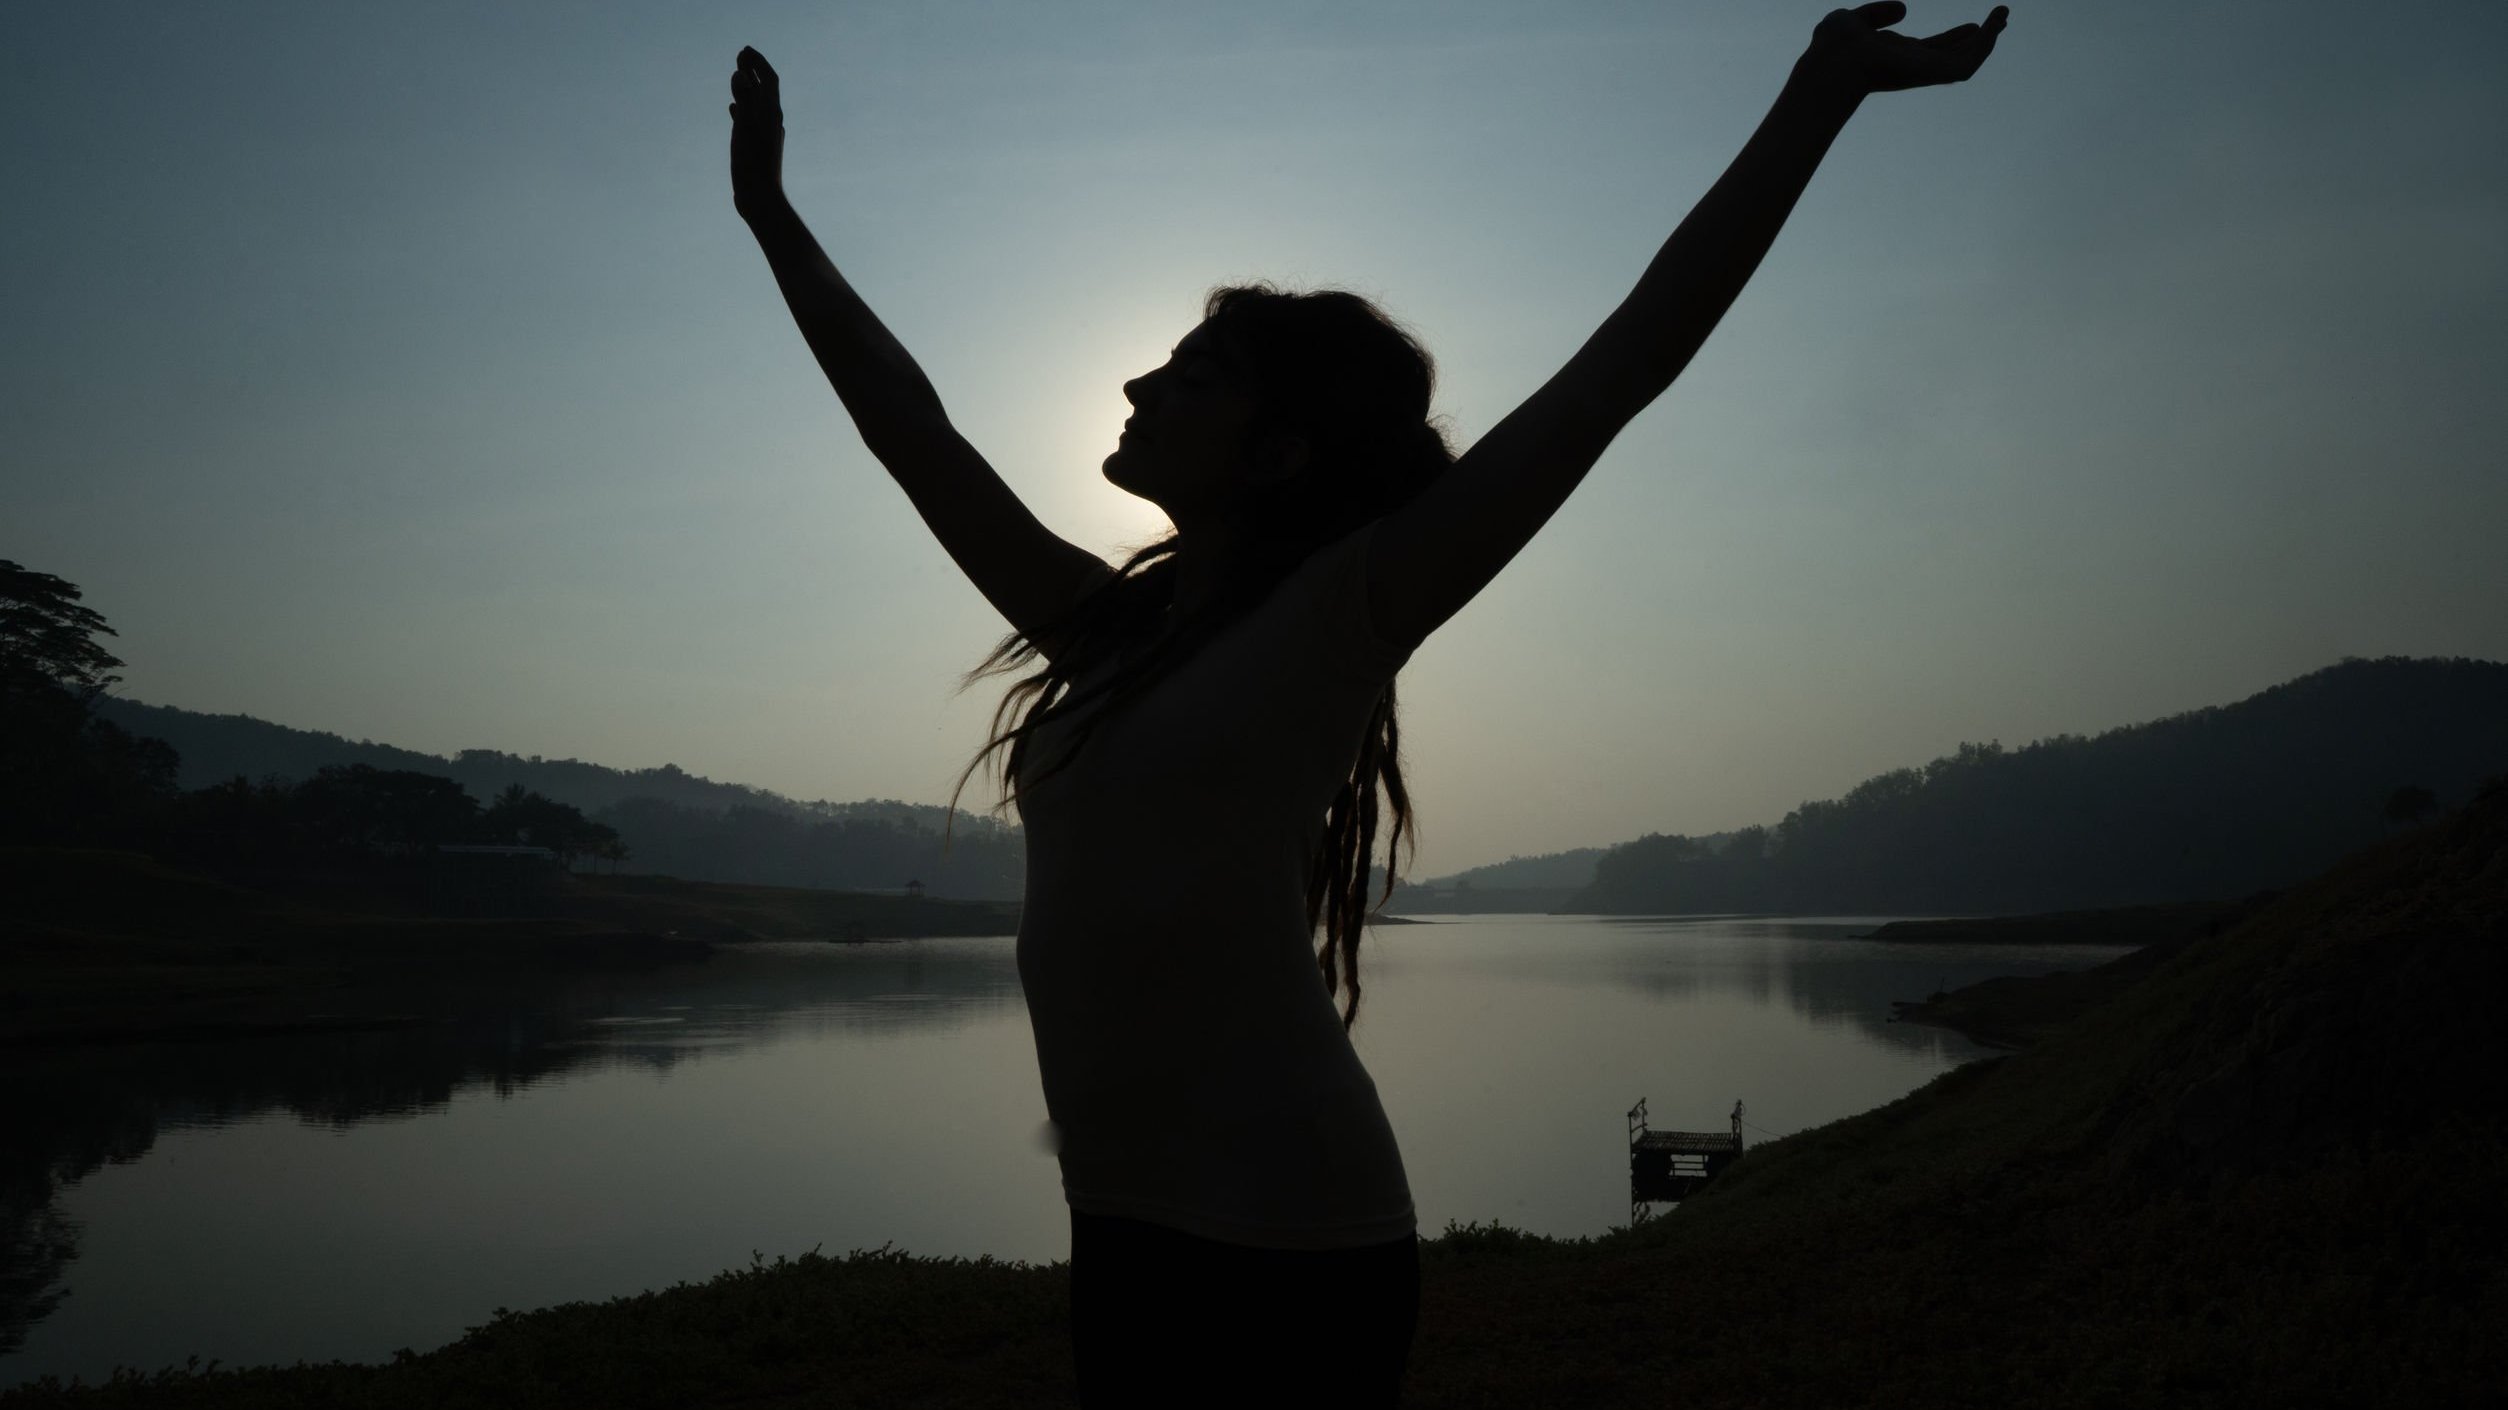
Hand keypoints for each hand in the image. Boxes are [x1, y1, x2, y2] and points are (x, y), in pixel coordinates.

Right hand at [728, 46, 784, 217]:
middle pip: (765, 89)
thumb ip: (745, 99)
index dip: (759, 63)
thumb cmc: (752, 164)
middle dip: (754, 70)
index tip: (745, 50)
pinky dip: (742, 108)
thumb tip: (742, 73)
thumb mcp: (745, 128)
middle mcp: (772, 121)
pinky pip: (750, 120)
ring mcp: (766, 134)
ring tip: (737, 76)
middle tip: (741, 55)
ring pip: (757, 103)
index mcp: (772, 114)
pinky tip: (732, 108)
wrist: (760, 198)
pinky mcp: (758, 146)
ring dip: (748, 87)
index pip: (769, 80)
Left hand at [1799, 3, 2007, 94]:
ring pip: (1967, 59)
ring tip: (2003, 14)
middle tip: (2001, 18)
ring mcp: (1924, 71)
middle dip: (1979, 39)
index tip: (1973, 27)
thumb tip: (1904, 11)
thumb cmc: (1833, 46)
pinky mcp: (1933, 73)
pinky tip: (1994, 23)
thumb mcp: (1854, 20)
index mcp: (1896, 57)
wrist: (1833, 60)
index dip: (1954, 38)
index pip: (1932, 50)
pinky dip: (1985, 43)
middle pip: (1954, 56)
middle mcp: (1913, 67)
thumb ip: (1877, 14)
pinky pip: (1969, 61)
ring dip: (1989, 38)